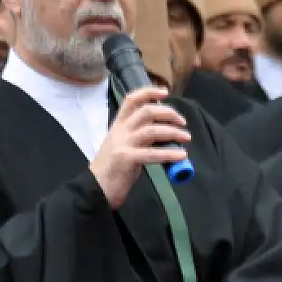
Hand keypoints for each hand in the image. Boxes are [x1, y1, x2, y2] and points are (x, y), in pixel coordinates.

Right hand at [90, 85, 189, 209]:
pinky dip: (169, 153)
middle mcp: (120, 131)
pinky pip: (152, 153)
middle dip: (168, 114)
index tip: (165, 92)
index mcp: (119, 125)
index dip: (149, 92)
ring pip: (151, 131)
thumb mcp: (124, 146)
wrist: (94, 188)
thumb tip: (166, 134)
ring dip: (173, 132)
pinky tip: (181, 156)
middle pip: (146, 112)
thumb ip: (140, 137)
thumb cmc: (113, 169)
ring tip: (186, 138)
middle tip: (182, 122)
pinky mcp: (126, 159)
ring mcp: (122, 144)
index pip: (131, 100)